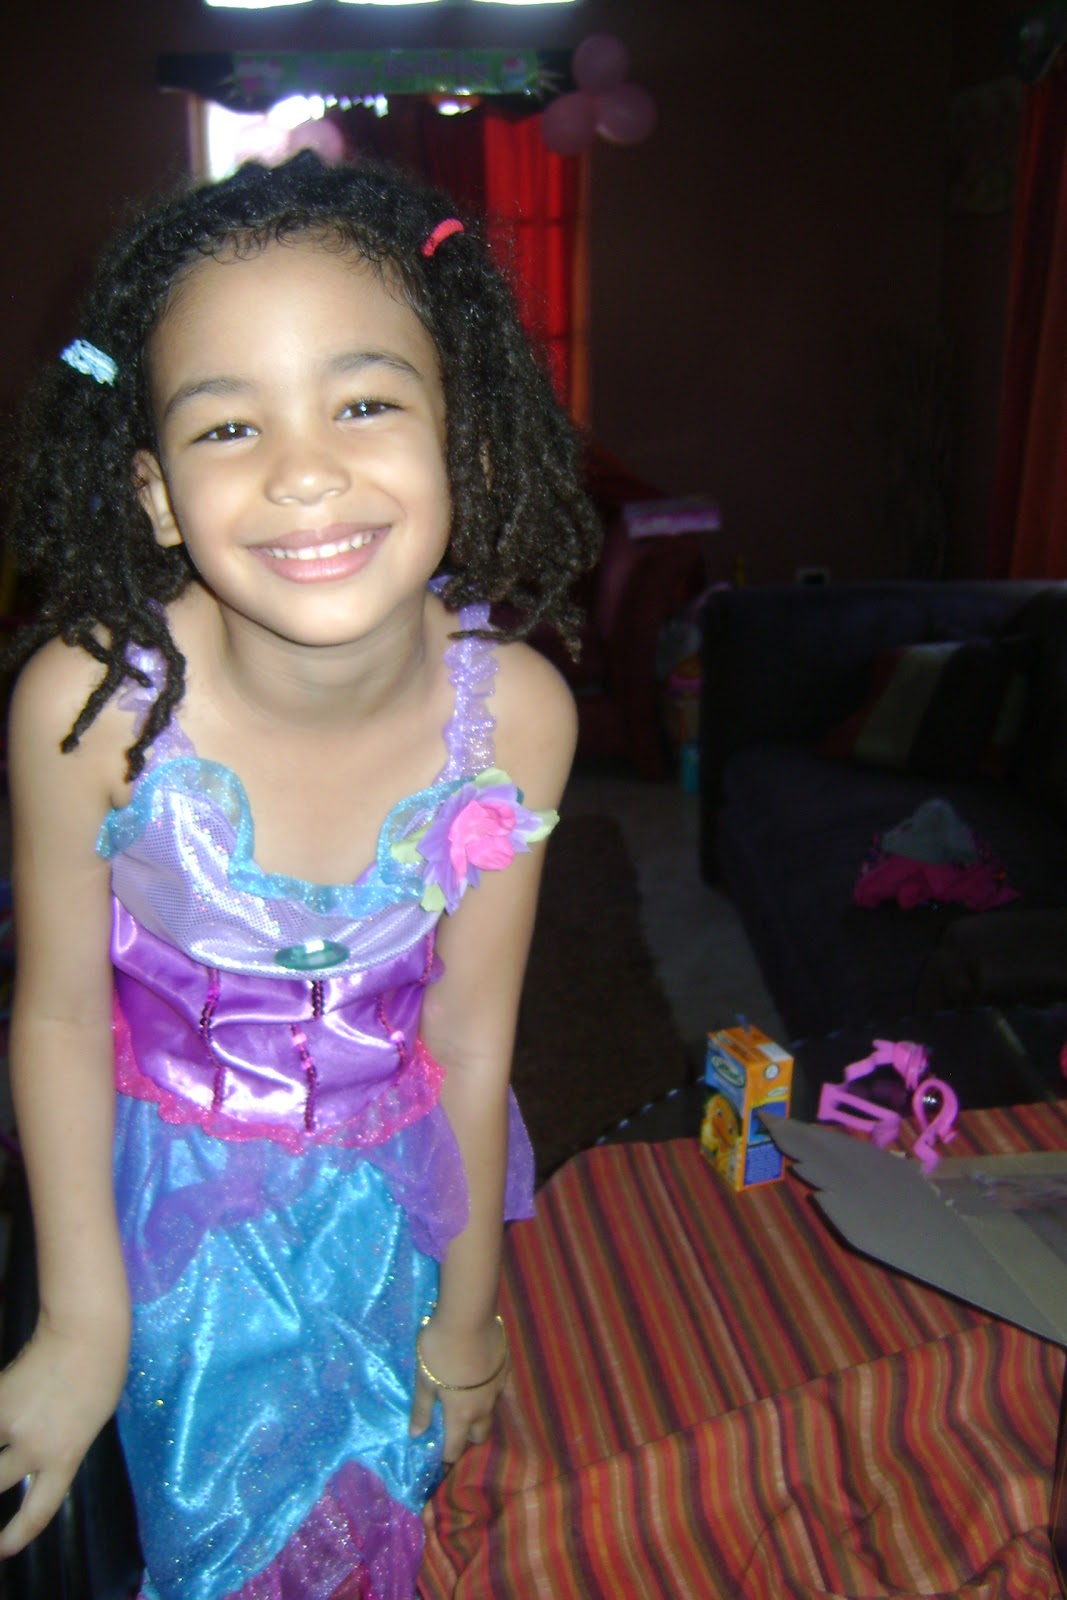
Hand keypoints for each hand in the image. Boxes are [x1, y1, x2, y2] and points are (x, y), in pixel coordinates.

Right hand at [0, 1314, 128, 1557]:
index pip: (38, 1511)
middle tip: (0, 1490)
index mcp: (66, 1456)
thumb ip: (60, 1447)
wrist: (86, 1331)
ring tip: (12, 1429)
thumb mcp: (88, 1424)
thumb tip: (34, 1460)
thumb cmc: (102, 1373)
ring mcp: (10, 1421)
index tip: (2, 1552)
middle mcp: (34, 1446)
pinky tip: (3, 1407)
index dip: (16, 1537)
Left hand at [408, 1314, 509, 1467]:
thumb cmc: (440, 1350)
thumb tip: (416, 1435)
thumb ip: (422, 1409)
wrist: (469, 1317)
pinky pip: (501, 1389)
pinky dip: (492, 1391)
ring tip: (469, 1405)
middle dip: (469, 1438)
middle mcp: (483, 1407)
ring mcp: (498, 1387)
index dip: (448, 1457)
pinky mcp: (506, 1368)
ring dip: (481, 1415)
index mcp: (460, 1414)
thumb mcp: (424, 1380)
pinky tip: (485, 1381)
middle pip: (480, 1435)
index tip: (443, 1460)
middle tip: (456, 1430)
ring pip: (492, 1413)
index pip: (455, 1447)